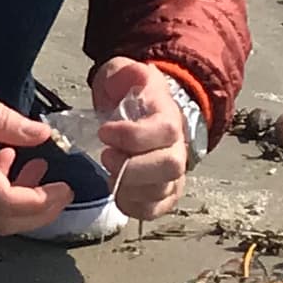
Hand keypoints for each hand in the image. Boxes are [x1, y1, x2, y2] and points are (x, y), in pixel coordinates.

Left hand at [91, 56, 195, 221]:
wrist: (144, 112)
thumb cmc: (131, 95)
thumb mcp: (124, 73)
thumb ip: (125, 72)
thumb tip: (133, 76)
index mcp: (169, 117)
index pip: (165, 131)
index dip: (133, 136)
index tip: (104, 132)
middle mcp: (178, 148)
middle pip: (170, 166)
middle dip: (132, 167)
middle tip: (105, 156)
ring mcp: (174, 174)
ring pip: (163, 191)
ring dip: (130, 188)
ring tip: (109, 174)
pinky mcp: (164, 194)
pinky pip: (155, 210)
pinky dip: (134, 206)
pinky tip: (118, 192)